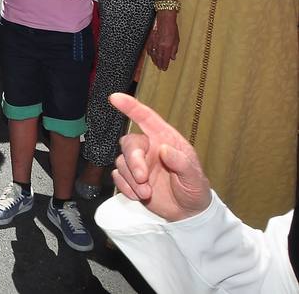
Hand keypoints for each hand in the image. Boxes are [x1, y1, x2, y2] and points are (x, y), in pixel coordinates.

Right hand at [109, 92, 209, 221]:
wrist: (187, 213)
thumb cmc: (194, 189)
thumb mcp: (194, 177)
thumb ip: (181, 162)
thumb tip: (164, 149)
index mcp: (165, 140)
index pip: (146, 118)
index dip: (131, 107)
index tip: (115, 97)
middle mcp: (149, 148)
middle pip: (130, 143)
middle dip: (133, 161)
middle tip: (143, 179)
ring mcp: (138, 164)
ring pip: (122, 162)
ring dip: (132, 180)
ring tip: (147, 194)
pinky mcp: (130, 179)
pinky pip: (118, 177)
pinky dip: (127, 188)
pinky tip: (140, 196)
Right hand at [145, 13, 178, 70]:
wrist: (164, 19)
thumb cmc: (172, 28)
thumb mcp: (177, 39)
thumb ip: (174, 49)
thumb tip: (173, 57)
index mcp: (167, 46)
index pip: (165, 58)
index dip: (164, 64)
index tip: (164, 68)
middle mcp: (159, 45)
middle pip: (158, 57)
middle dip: (159, 63)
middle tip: (159, 68)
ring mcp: (154, 42)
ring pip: (153, 54)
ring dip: (154, 59)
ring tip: (155, 63)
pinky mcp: (150, 39)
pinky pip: (149, 48)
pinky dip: (150, 53)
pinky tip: (150, 55)